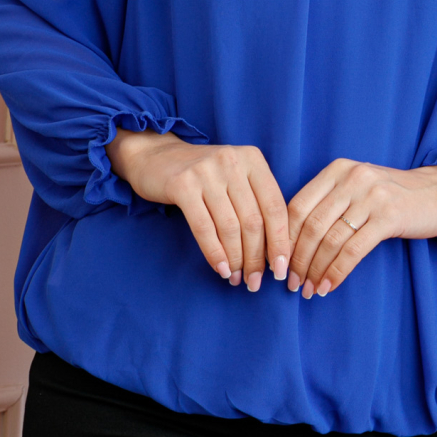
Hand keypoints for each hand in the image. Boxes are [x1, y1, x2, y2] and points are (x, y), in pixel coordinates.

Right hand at [107, 130, 289, 290]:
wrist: (156, 154)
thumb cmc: (203, 174)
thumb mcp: (235, 177)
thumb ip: (255, 202)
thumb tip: (274, 251)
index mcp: (252, 159)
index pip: (275, 207)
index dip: (280, 242)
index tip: (280, 269)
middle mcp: (232, 162)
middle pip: (253, 221)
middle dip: (256, 258)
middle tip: (255, 281)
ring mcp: (206, 172)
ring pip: (230, 227)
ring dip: (236, 259)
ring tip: (236, 278)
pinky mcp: (182, 185)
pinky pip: (204, 228)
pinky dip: (215, 253)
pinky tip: (221, 269)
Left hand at [286, 159, 436, 298]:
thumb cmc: (393, 195)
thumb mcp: (358, 188)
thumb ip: (329, 203)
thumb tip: (293, 242)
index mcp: (337, 170)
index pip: (297, 205)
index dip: (283, 238)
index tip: (278, 263)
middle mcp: (351, 178)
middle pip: (310, 225)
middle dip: (298, 259)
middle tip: (292, 283)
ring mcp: (371, 196)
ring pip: (330, 240)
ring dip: (316, 270)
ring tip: (310, 289)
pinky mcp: (389, 216)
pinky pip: (354, 250)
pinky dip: (337, 271)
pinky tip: (330, 286)